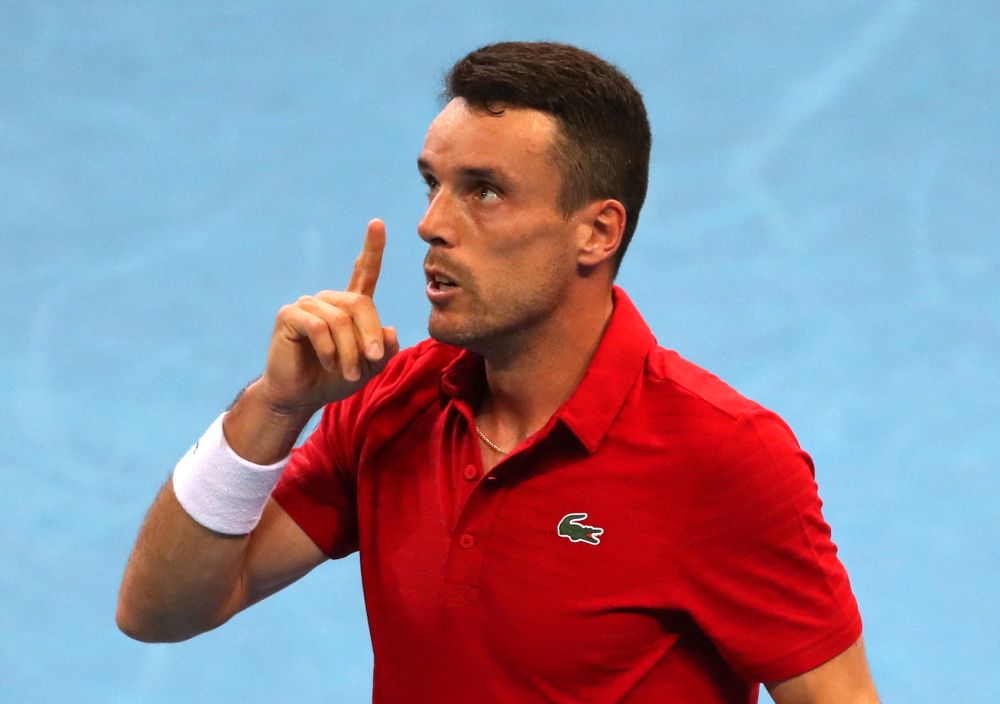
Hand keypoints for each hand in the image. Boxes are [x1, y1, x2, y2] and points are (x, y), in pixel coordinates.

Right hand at [258, 219, 399, 414]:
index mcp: (349, 307)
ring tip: (348, 373)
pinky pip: (319, 326)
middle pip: (361, 303)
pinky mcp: (289, 315)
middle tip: (373, 360)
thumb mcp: (368, 368)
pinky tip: (328, 363)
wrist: (300, 396)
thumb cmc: (333, 380)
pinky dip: (329, 350)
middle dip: (370, 335)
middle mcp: (329, 300)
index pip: (364, 272)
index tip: (377, 223)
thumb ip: (384, 350)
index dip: (372, 248)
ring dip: (350, 351)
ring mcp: (308, 304)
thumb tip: (390, 330)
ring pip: (341, 320)